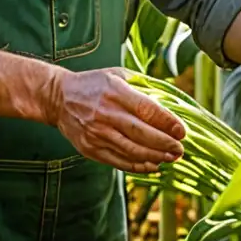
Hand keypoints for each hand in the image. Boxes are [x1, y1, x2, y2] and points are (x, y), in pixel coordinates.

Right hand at [46, 67, 185, 173]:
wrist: (59, 98)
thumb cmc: (94, 84)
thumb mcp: (118, 74)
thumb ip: (143, 85)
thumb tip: (171, 98)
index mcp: (115, 91)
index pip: (147, 109)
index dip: (167, 122)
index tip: (182, 131)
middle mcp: (106, 113)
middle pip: (142, 134)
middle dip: (165, 144)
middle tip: (180, 149)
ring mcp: (97, 133)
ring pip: (132, 151)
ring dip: (155, 157)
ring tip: (171, 158)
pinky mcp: (90, 149)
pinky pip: (119, 161)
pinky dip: (138, 166)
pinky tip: (152, 165)